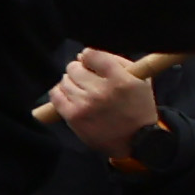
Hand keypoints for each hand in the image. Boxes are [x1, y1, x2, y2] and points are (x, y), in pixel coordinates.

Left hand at [44, 46, 170, 155]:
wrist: (139, 140)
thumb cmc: (138, 106)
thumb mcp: (139, 79)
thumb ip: (114, 61)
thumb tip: (83, 55)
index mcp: (120, 80)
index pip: (91, 54)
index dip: (90, 58)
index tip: (93, 64)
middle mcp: (101, 91)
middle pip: (74, 67)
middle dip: (81, 71)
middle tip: (90, 81)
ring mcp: (85, 105)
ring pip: (64, 80)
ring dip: (73, 84)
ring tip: (85, 92)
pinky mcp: (74, 116)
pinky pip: (55, 95)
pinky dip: (61, 93)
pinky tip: (73, 97)